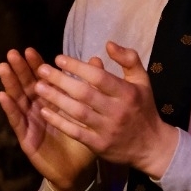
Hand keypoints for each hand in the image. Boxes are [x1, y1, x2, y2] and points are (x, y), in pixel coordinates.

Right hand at [0, 47, 96, 190]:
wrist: (79, 171)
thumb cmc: (83, 140)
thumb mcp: (89, 111)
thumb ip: (92, 86)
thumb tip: (96, 60)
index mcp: (52, 101)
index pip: (43, 79)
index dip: (36, 65)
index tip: (31, 50)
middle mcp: (39, 109)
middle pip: (27, 85)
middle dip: (20, 69)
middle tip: (13, 53)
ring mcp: (31, 123)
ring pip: (18, 100)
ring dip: (10, 84)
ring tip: (3, 67)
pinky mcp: (27, 138)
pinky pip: (17, 121)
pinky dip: (9, 108)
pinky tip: (2, 96)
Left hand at [32, 41, 178, 179]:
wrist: (152, 146)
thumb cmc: (143, 108)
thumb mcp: (143, 81)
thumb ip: (129, 59)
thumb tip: (108, 44)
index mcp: (128, 93)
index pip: (99, 77)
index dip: (78, 67)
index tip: (58, 59)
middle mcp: (117, 111)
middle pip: (85, 93)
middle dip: (60, 80)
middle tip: (41, 70)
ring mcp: (108, 129)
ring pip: (78, 112)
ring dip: (56, 99)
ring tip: (38, 87)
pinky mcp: (99, 145)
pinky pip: (76, 132)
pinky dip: (59, 122)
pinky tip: (45, 111)